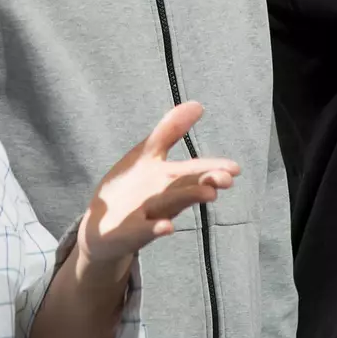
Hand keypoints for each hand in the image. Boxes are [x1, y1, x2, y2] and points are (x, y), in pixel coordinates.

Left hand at [77, 102, 239, 269]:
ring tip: (209, 194)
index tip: (236, 168)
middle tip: (227, 179)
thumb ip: (171, 130)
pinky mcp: (129, 232)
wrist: (101, 229)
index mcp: (168, 178)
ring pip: (170, 205)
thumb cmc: (132, 189)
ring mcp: (147, 215)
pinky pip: (143, 231)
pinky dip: (156, 229)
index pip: (192, 170)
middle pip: (186, 187)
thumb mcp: (147, 154)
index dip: (212, 167)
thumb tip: (198, 104)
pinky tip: (167, 226)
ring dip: (189, 198)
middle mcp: (162, 197)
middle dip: (206, 182)